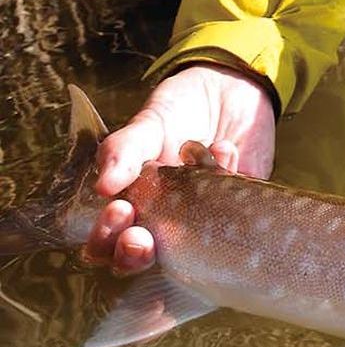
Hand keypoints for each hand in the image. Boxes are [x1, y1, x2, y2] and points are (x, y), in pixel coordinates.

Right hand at [84, 64, 276, 274]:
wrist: (230, 86)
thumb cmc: (178, 110)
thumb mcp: (148, 124)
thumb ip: (123, 150)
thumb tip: (103, 186)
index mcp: (133, 208)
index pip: (107, 244)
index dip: (107, 240)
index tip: (118, 212)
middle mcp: (165, 224)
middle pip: (143, 260)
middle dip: (137, 253)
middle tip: (141, 235)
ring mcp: (204, 221)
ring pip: (192, 250)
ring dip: (192, 219)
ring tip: (193, 165)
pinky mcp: (240, 208)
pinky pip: (237, 213)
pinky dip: (228, 178)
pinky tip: (224, 146)